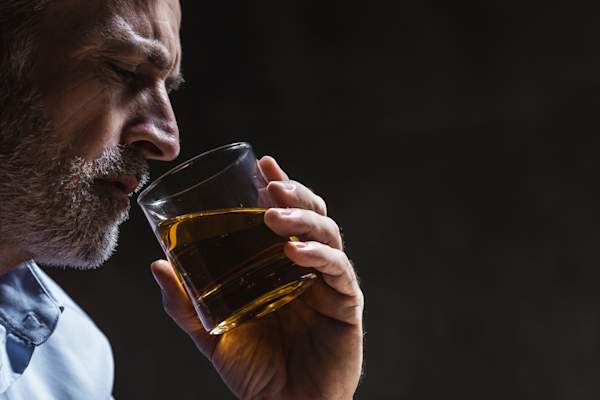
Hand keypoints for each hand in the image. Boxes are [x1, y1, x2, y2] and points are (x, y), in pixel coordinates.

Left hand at [150, 156, 363, 398]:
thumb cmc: (256, 372)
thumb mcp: (213, 335)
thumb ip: (185, 304)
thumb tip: (157, 264)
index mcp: (284, 268)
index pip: (288, 217)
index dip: (281, 187)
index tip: (264, 163)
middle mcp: (310, 269)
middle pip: (314, 216)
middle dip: (296, 194)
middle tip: (272, 184)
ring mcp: (329, 285)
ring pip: (329, 236)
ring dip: (304, 219)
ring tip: (274, 215)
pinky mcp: (345, 306)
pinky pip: (338, 273)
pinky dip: (319, 257)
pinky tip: (295, 251)